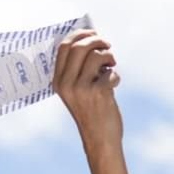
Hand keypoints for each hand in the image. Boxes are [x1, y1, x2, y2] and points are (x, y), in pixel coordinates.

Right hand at [52, 29, 122, 145]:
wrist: (100, 140)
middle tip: (107, 46)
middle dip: (97, 40)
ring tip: (111, 67)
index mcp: (58, 81)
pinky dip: (115, 76)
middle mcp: (67, 84)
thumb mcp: (77, 91)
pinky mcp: (98, 92)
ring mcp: (82, 88)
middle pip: (80, 46)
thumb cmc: (91, 113)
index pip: (63, 47)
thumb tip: (92, 41)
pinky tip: (113, 87)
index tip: (93, 33)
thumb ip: (79, 69)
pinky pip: (110, 72)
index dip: (80, 35)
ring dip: (109, 57)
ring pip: (97, 55)